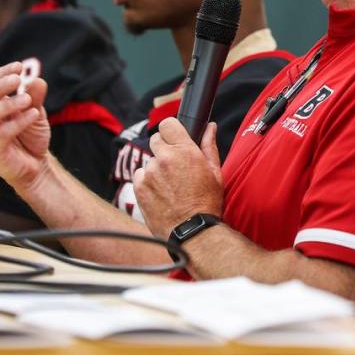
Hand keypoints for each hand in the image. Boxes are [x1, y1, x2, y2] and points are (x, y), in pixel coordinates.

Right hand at [0, 62, 51, 190]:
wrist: (35, 164)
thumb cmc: (30, 135)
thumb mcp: (36, 112)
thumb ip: (35, 97)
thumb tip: (36, 79)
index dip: (1, 73)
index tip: (19, 66)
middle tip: (18, 79)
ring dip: (7, 104)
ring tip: (27, 99)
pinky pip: (1, 134)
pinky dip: (18, 122)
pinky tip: (33, 115)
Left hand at [134, 118, 223, 239]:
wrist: (191, 230)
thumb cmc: (206, 202)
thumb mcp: (215, 172)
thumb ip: (209, 145)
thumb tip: (209, 127)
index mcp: (185, 151)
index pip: (167, 124)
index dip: (171, 130)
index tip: (175, 138)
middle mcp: (165, 158)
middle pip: (155, 140)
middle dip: (164, 148)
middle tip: (175, 165)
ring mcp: (150, 173)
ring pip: (149, 161)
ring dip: (157, 168)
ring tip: (170, 185)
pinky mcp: (139, 187)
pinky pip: (141, 176)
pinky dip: (148, 182)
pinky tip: (161, 193)